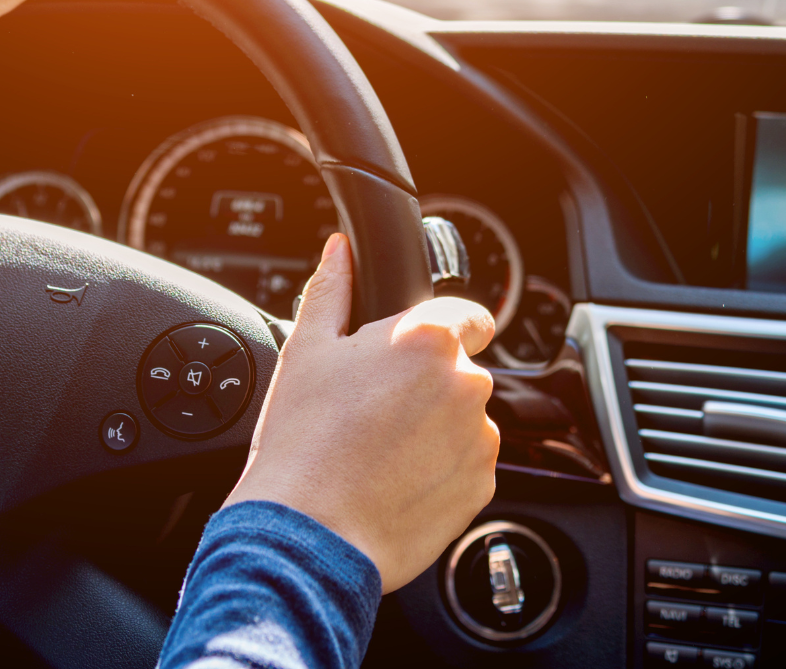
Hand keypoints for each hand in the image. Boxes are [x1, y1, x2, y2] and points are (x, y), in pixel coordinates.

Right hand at [224, 234, 498, 592]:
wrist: (310, 534)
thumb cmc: (303, 443)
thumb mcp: (306, 350)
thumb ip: (332, 289)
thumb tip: (341, 250)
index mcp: (427, 339)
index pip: (468, 314)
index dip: (438, 330)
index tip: (410, 354)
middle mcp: (466, 383)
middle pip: (459, 370)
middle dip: (425, 384)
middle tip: (373, 409)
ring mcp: (480, 438)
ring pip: (464, 419)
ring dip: (435, 428)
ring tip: (380, 450)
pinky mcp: (482, 486)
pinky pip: (467, 465)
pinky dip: (440, 470)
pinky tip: (395, 479)